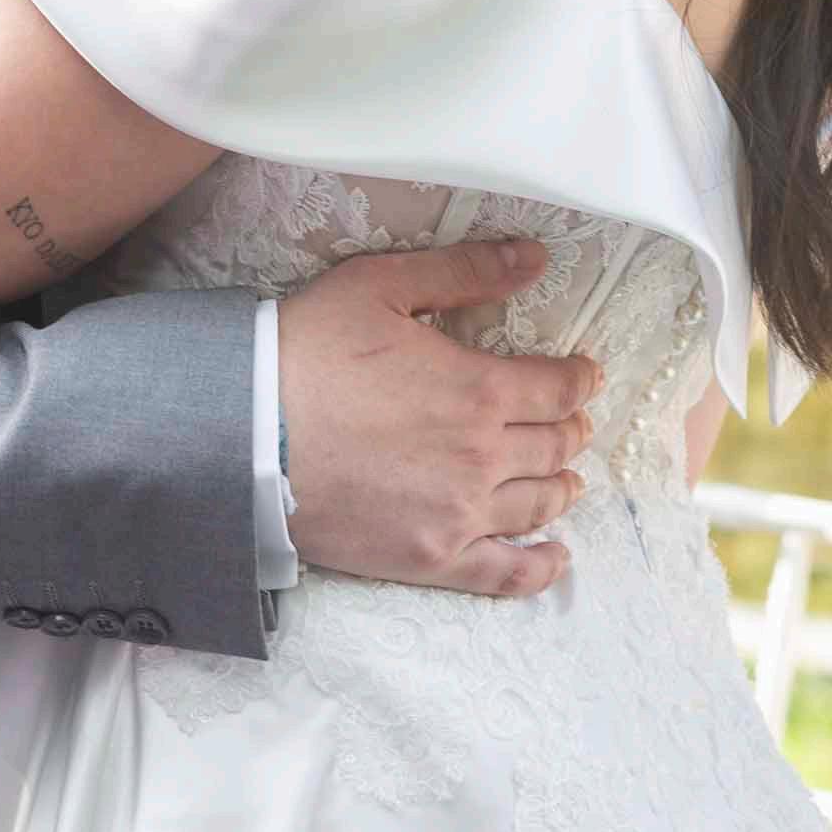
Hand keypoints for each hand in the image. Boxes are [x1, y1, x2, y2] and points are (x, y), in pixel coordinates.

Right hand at [277, 241, 600, 598]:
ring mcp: (460, 514)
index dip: (578, 379)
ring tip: (567, 478)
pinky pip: (506, 574)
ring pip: (539, 504)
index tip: (584, 375)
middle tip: (573, 422)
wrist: (247, 433)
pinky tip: (555, 557)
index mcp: (480, 389)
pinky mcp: (431, 557)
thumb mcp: (382, 286)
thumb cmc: (309, 351)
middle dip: (571, 429)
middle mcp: (484, 457)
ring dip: (562, 486)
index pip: (556, 388)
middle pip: (553, 446)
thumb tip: (533, 257)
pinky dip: (540, 568)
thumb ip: (464, 271)